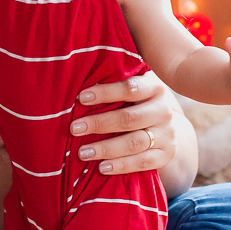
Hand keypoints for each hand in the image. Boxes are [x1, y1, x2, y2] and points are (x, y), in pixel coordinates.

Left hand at [0, 65, 177, 173]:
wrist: (162, 127)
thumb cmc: (129, 101)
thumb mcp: (125, 85)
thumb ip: (106, 76)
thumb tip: (62, 61)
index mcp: (153, 85)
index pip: (130, 86)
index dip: (105, 92)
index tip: (79, 98)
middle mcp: (164, 108)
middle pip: (130, 117)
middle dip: (99, 123)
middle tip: (73, 128)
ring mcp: (168, 133)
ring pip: (136, 142)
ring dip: (106, 148)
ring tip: (82, 153)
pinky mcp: (167, 154)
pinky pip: (144, 163)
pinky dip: (122, 166)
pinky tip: (101, 168)